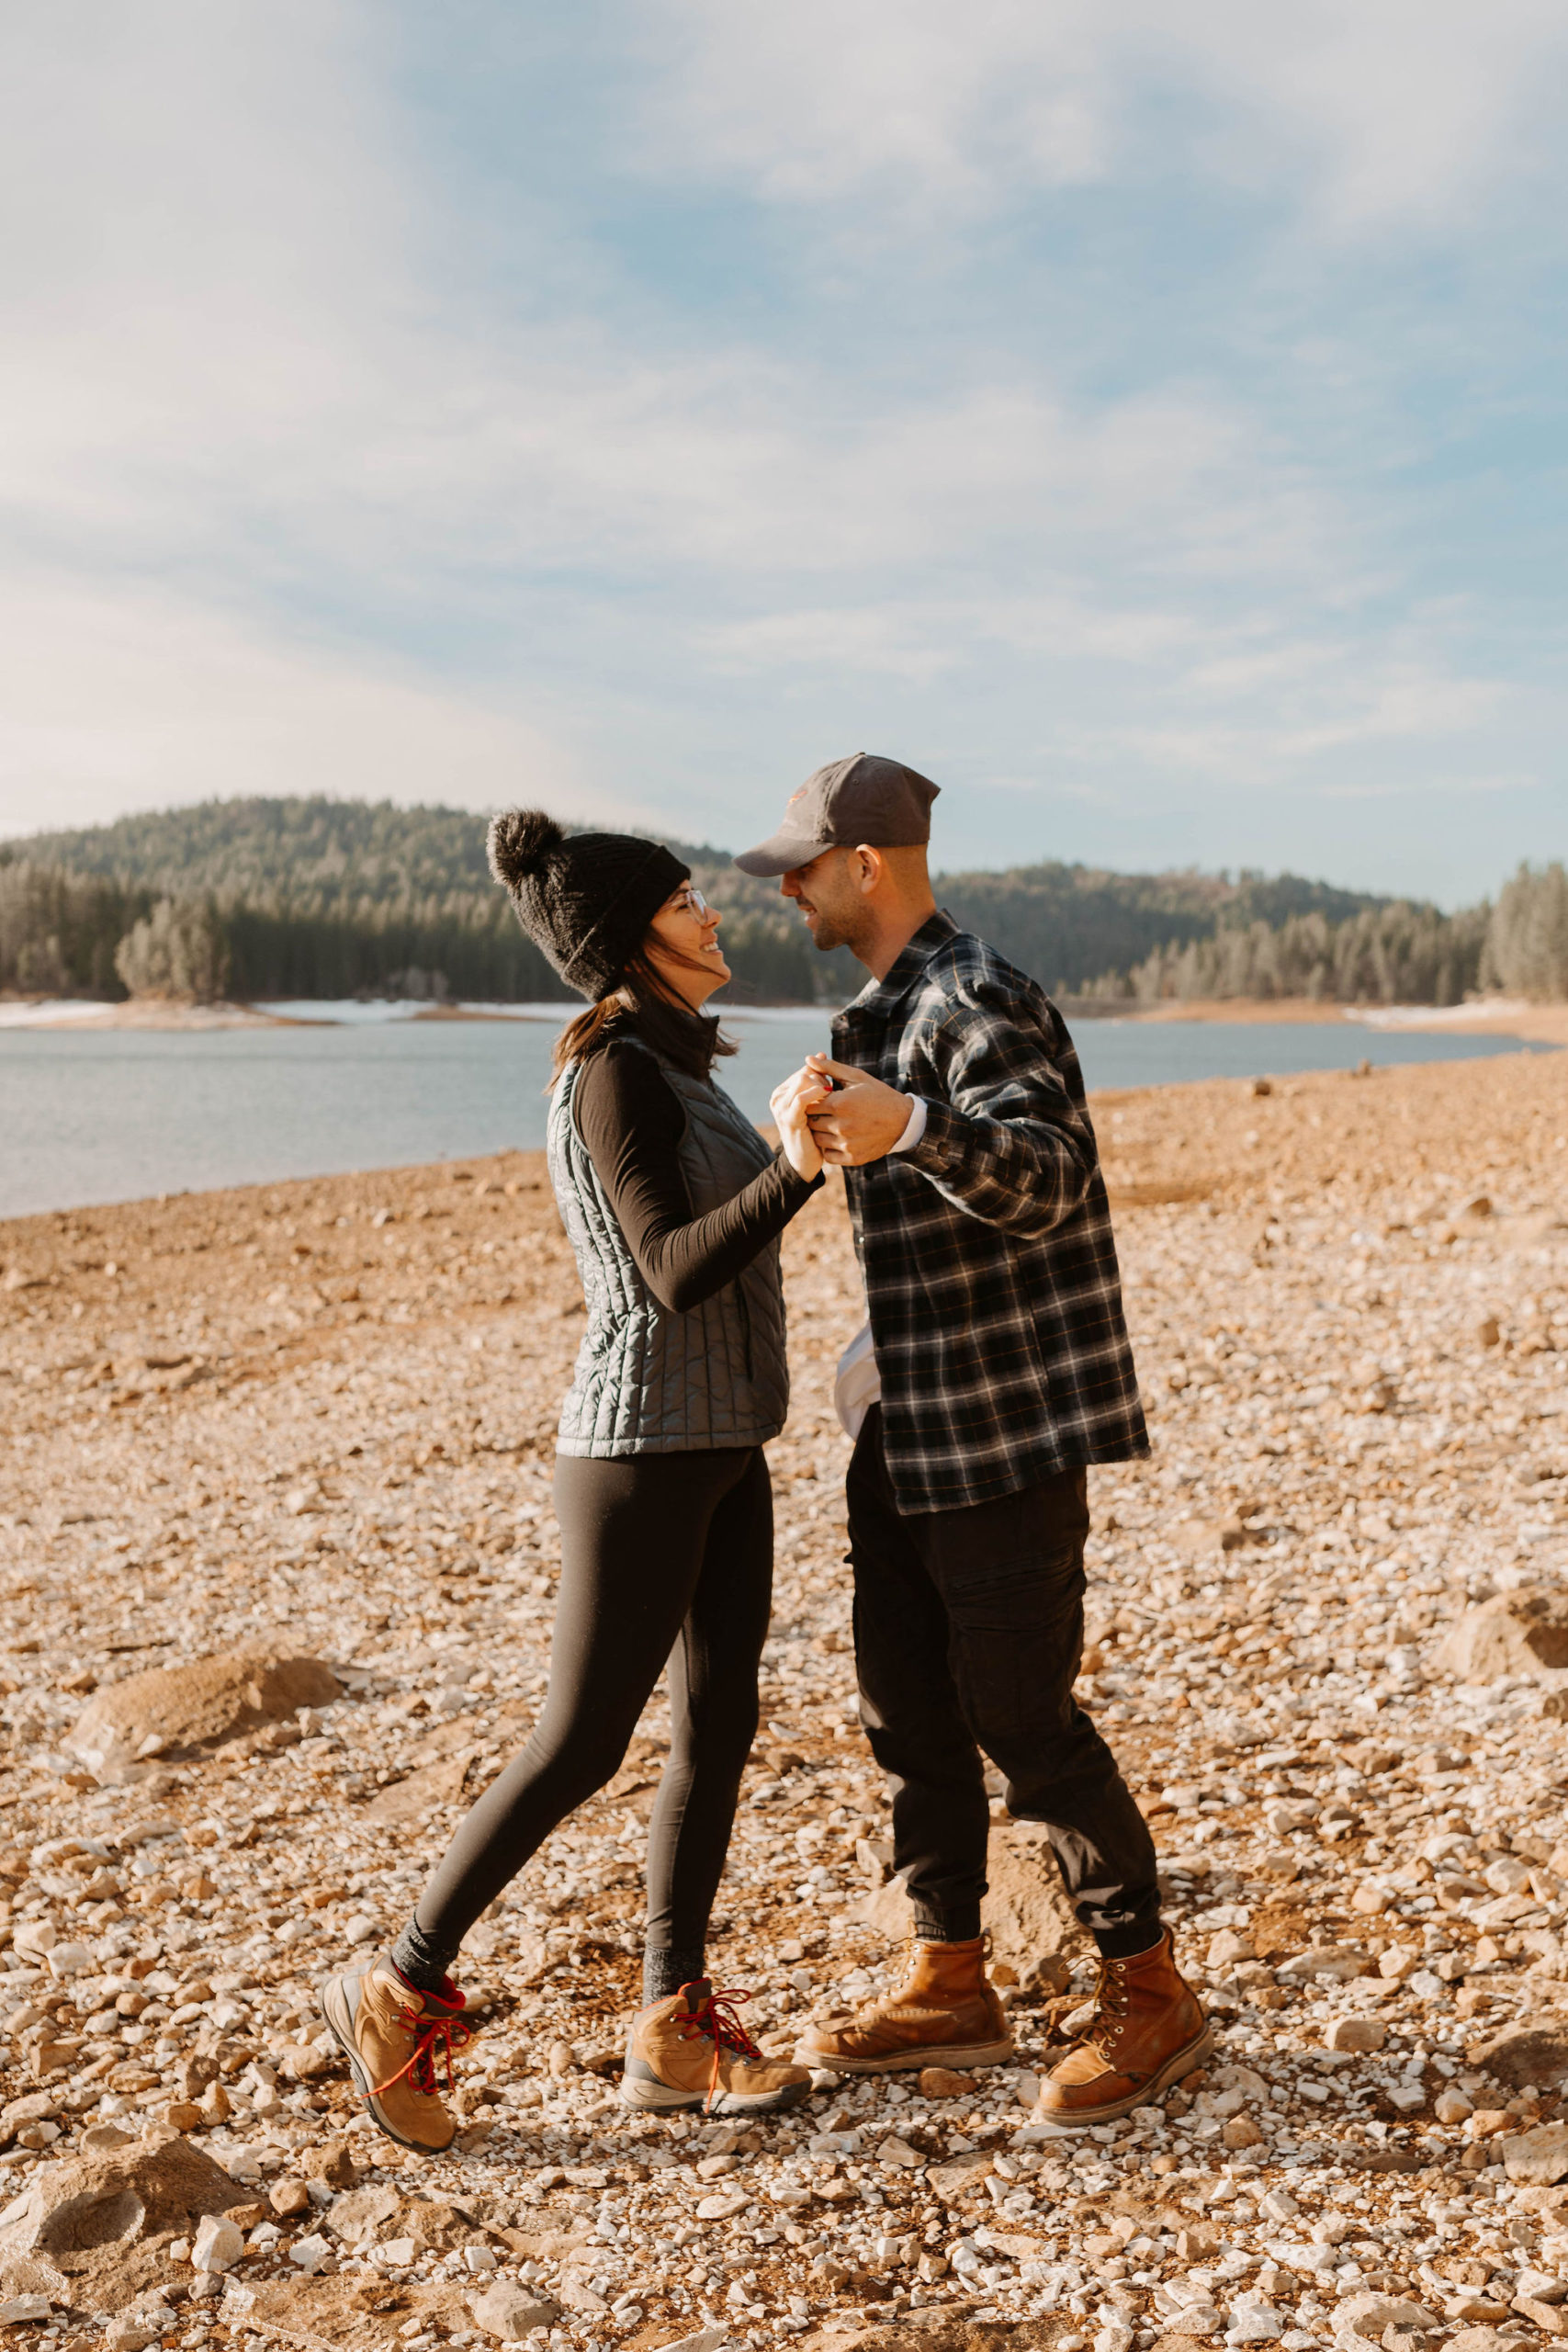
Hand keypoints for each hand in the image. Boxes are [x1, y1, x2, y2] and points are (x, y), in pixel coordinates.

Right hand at [770, 1064, 829, 1181]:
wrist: (806, 1162)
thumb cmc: (814, 1132)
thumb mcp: (816, 1104)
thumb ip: (818, 1078)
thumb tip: (821, 1053)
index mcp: (783, 1092)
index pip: (805, 1070)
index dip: (822, 1074)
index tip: (834, 1086)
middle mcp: (778, 1097)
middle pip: (804, 1073)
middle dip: (822, 1078)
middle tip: (834, 1091)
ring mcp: (781, 1108)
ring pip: (802, 1081)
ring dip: (821, 1085)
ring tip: (833, 1095)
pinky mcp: (789, 1118)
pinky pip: (802, 1098)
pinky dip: (816, 1093)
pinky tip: (829, 1095)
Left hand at [803, 1054, 911, 1166]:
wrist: (903, 1121)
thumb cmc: (878, 1095)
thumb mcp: (856, 1077)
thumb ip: (830, 1068)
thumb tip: (808, 1059)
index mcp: (840, 1103)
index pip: (808, 1104)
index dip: (810, 1102)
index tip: (818, 1100)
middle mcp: (842, 1125)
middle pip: (811, 1123)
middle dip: (814, 1117)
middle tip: (823, 1113)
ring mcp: (847, 1144)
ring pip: (818, 1140)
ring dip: (820, 1133)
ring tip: (830, 1125)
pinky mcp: (853, 1158)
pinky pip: (828, 1156)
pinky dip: (829, 1149)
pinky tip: (838, 1139)